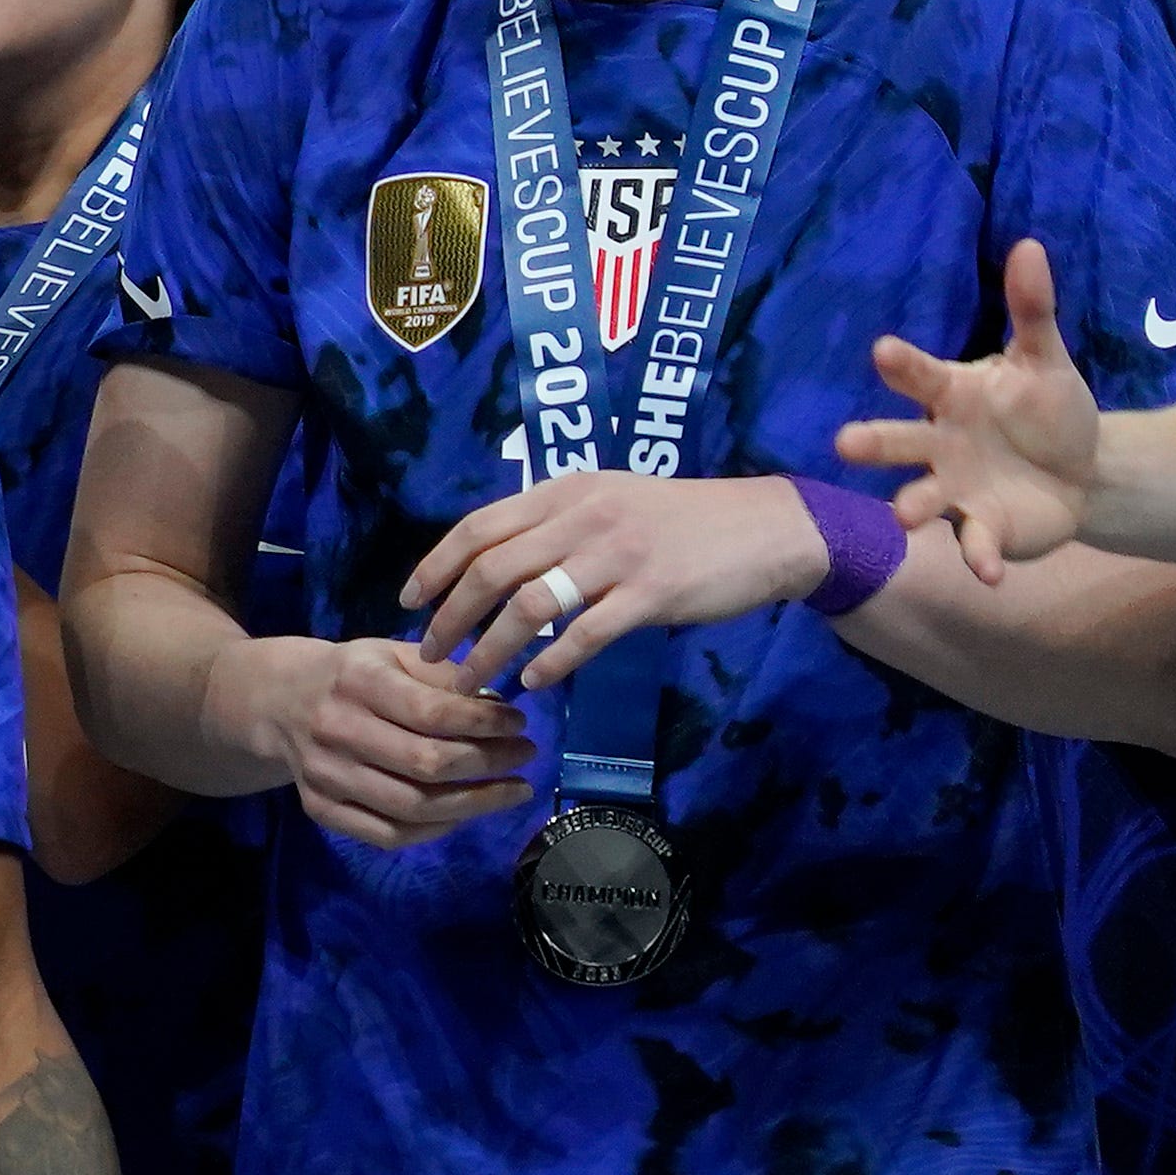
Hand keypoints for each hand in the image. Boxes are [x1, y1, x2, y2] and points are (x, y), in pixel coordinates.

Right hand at [237, 635, 536, 850]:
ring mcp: (326, 776)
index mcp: (357, 681)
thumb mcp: (391, 654)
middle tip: (525, 758)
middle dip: (490, 765)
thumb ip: (443, 676)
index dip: (486, 724)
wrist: (274, 701)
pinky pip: (389, 835)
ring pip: (413, 807)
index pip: (433, 712)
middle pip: (427, 765)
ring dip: (475, 805)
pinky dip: (437, 830)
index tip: (520, 725)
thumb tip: (500, 709)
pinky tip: (466, 813)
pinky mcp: (320, 809)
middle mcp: (337, 730)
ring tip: (512, 791)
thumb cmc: (349, 674)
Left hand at [407, 472, 835, 687]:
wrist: (766, 528)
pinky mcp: (651, 594)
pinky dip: (550, 661)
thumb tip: (497, 563)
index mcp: (565, 491)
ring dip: (489, 649)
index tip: (409, 601)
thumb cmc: (683, 520)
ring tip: (469, 682)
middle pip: (490, 568)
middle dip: (449, 616)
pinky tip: (533, 682)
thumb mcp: (610, 500)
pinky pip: (585, 633)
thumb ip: (556, 524)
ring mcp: (616, 555)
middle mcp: (582, 516)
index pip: (478, 526)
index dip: (435, 566)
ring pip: (528, 605)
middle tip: (429, 654)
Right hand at [838, 237, 1102, 579]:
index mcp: (951, 396)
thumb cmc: (1049, 409)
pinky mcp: (983, 529)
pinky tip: (989, 571)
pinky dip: (979, 556)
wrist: (1083, 472)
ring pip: (922, 497)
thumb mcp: (1047, 359)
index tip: (882, 351)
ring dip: (912, 506)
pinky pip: (974, 543)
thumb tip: (1029, 245)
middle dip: (872, 443)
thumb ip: (1032, 309)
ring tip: (902, 516)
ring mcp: (956, 490)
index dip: (902, 366)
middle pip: (898, 441)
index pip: (920, 377)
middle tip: (846, 443)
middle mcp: (939, 444)